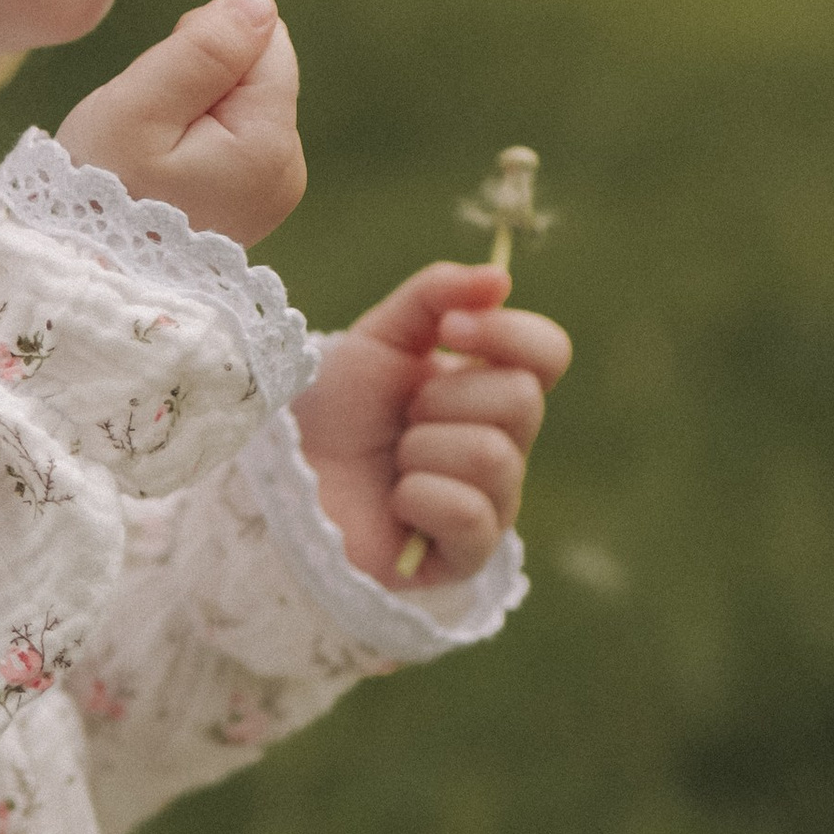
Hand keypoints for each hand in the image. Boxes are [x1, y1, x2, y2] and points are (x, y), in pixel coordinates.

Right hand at [57, 0, 303, 249]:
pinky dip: (194, 141)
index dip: (209, 41)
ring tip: (151, 152)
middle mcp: (288, 170)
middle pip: (257, 72)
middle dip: (201, 78)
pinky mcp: (252, 203)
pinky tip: (163, 174)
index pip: (267, 41)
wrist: (87, 276)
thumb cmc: (101, 190)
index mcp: (270, 144)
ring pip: (240, 104)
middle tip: (149, 124)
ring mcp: (272, 191)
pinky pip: (230, 139)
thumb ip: (204, 50)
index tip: (161, 82)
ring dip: (193, 110)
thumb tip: (261, 4)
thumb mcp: (140, 108)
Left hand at [292, 264, 570, 589]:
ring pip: (493, 456)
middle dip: (443, 399)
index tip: (449, 332)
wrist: (285, 475)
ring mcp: (491, 502)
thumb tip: (501, 277)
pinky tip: (395, 502)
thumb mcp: (380, 336)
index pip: (548, 353)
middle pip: (523, 401)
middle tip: (403, 415)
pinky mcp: (466, 555)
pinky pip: (471, 515)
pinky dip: (420, 498)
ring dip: (423, 449)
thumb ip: (436, 295)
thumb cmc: (335, 409)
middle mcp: (504, 443)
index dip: (508, 335)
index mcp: (491, 387)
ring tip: (393, 460)